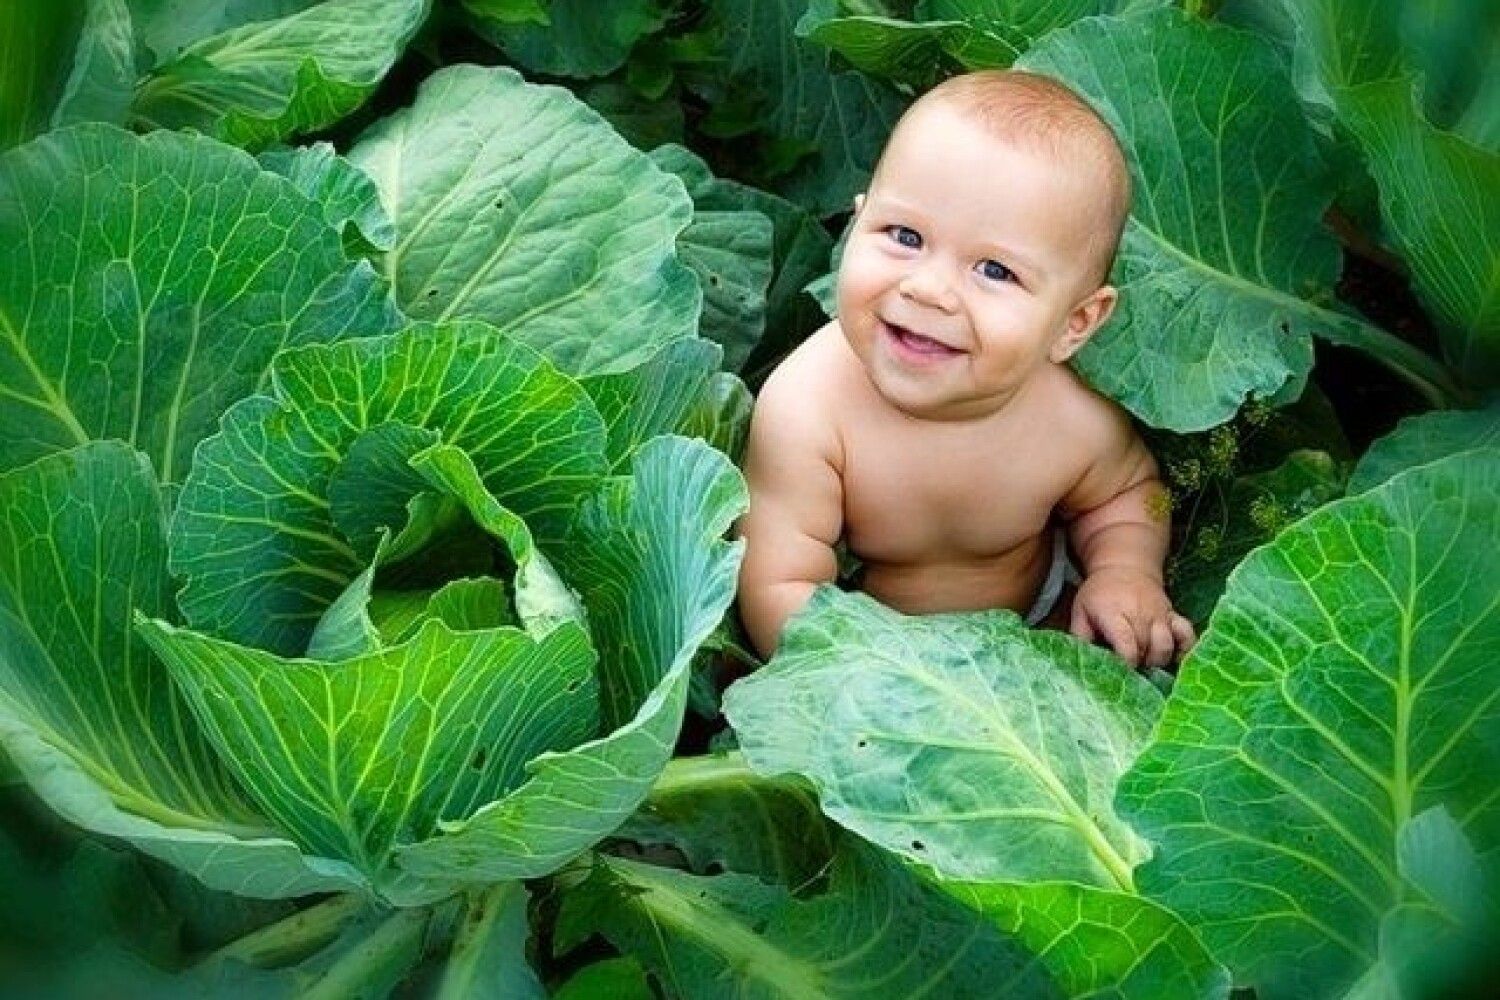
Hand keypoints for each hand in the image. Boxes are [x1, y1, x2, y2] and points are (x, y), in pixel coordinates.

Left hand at [1069, 567, 1194, 667]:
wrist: (1124, 567)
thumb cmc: (1099, 594)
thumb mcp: (1081, 611)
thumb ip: (1080, 636)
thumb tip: (1083, 660)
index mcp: (1114, 613)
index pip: (1126, 644)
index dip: (1125, 662)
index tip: (1120, 671)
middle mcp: (1139, 614)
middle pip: (1145, 648)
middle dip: (1137, 664)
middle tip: (1128, 668)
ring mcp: (1159, 614)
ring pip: (1166, 644)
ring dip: (1157, 659)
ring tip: (1145, 662)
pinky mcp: (1173, 615)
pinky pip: (1187, 634)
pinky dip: (1185, 648)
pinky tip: (1174, 657)